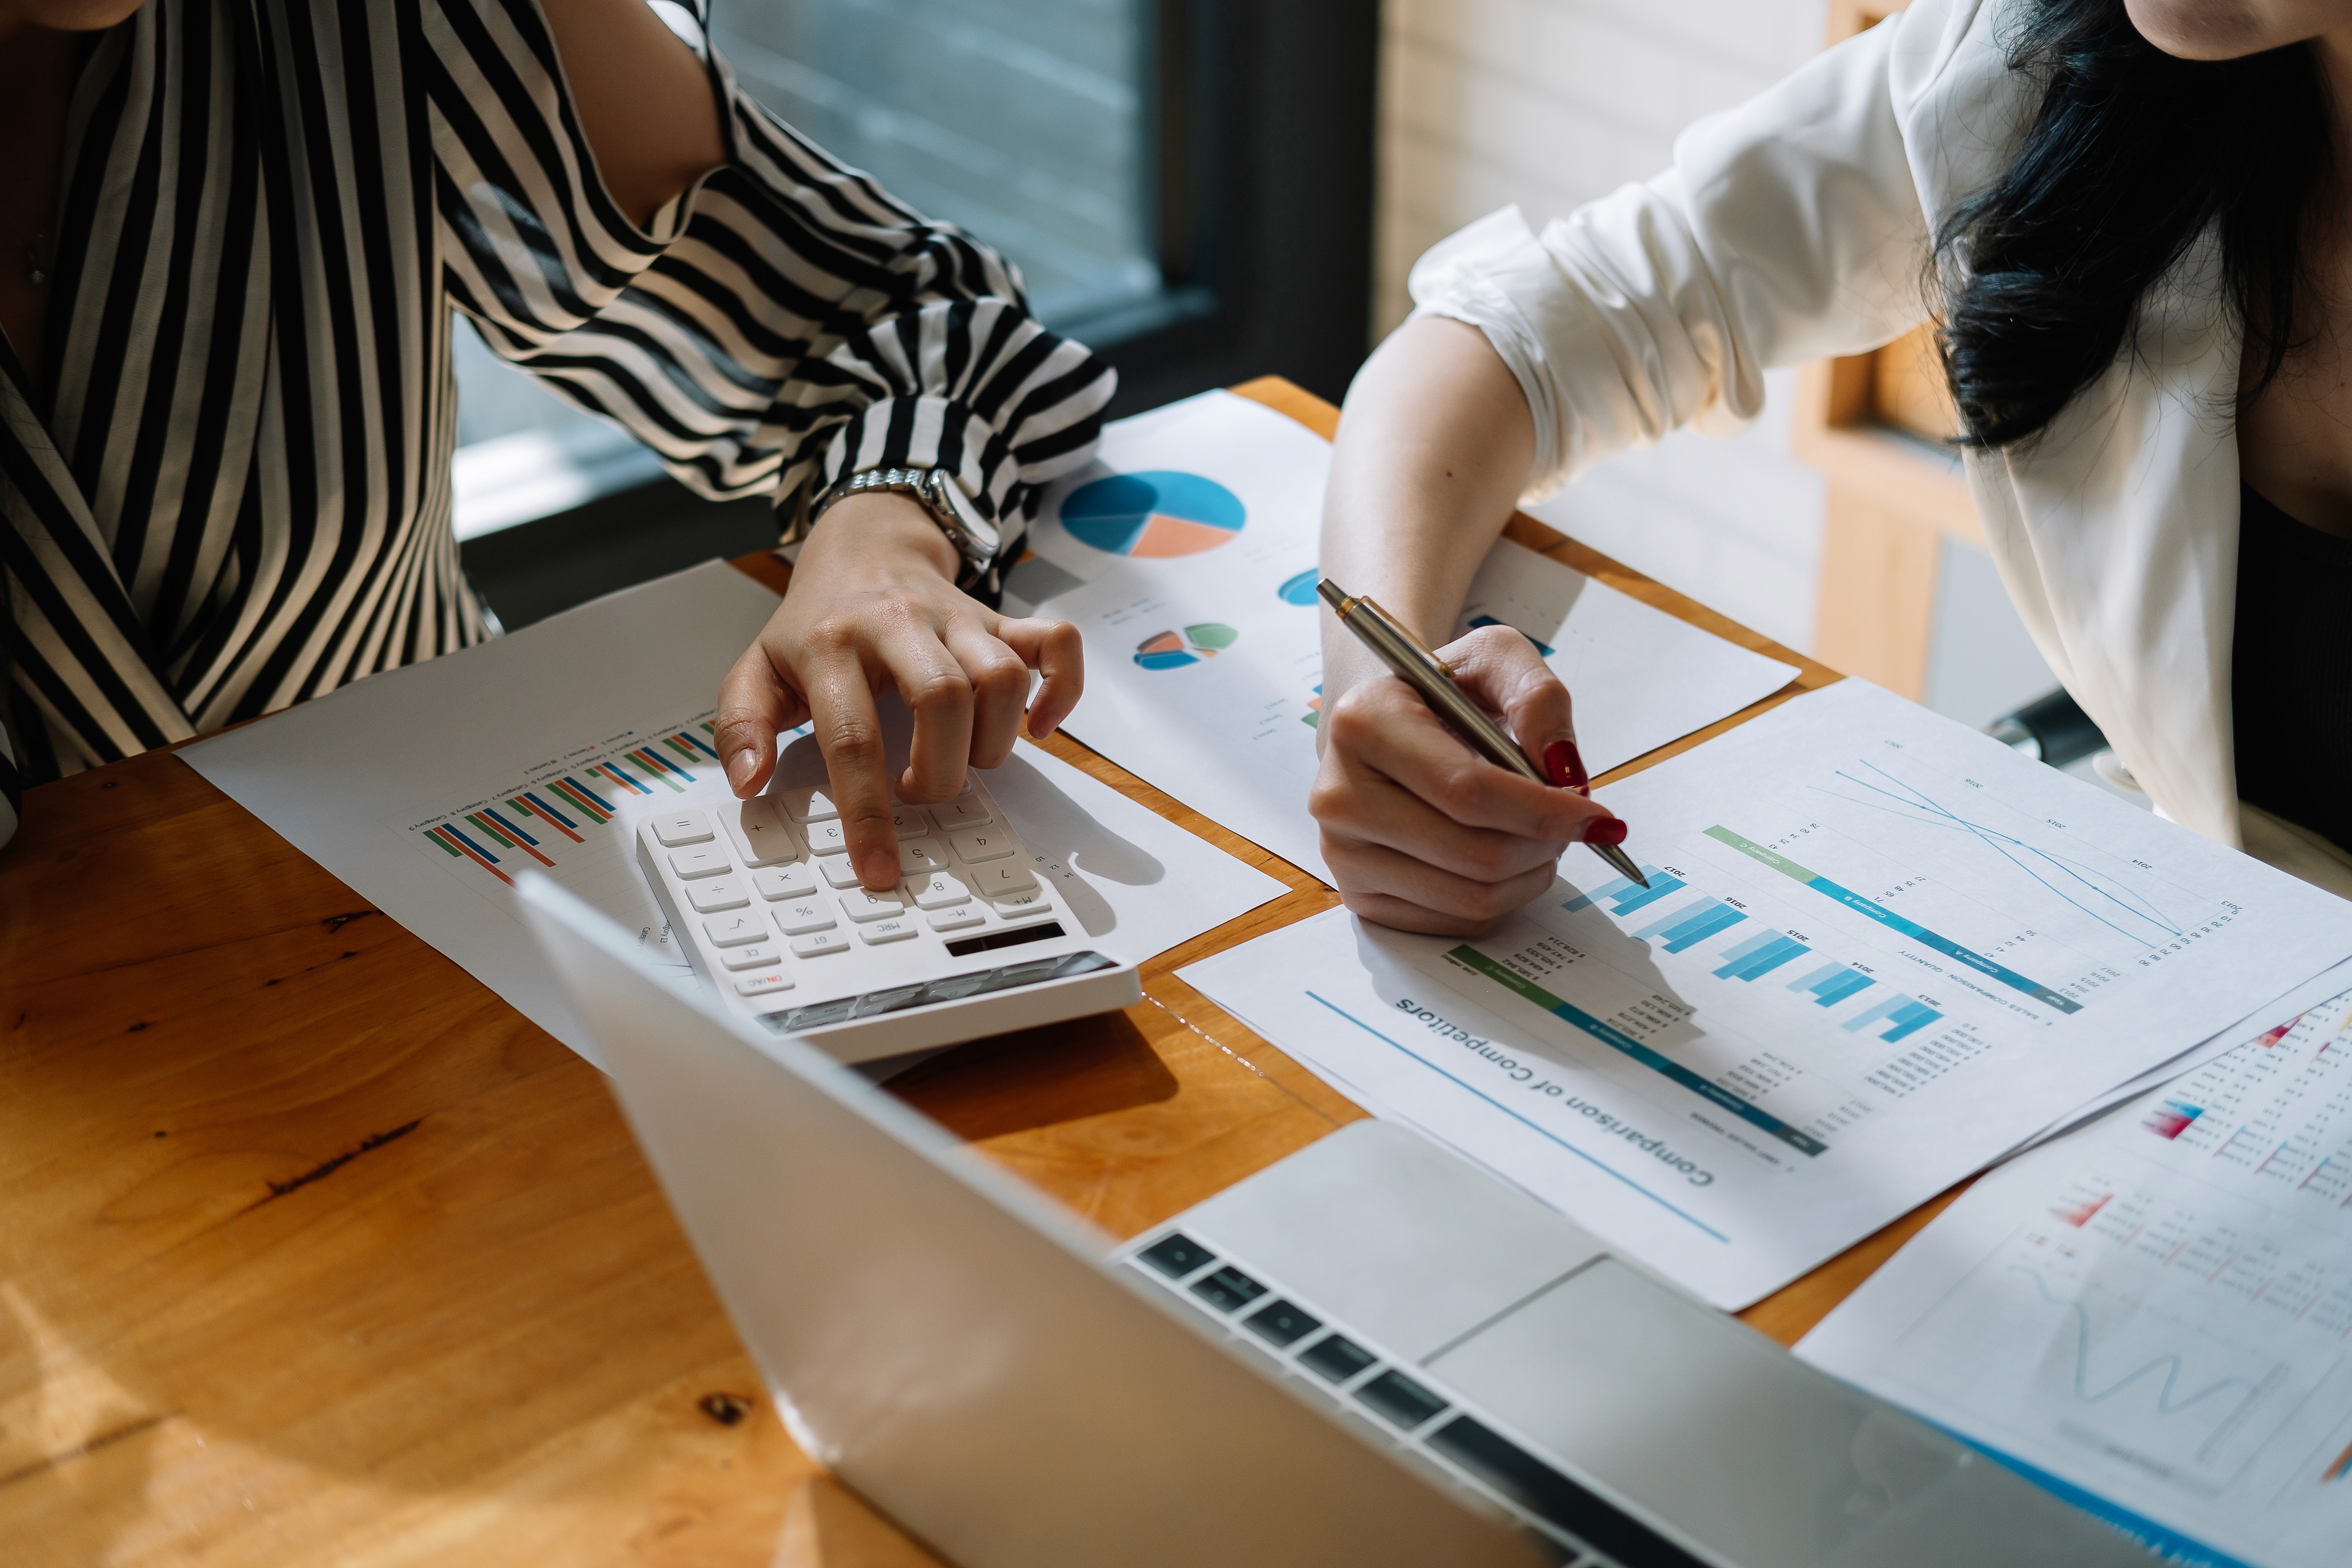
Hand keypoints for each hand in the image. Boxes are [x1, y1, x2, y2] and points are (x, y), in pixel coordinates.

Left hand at [714, 492, 1082, 890]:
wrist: (863, 545)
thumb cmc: (815, 623)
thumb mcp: (758, 667)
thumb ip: (742, 724)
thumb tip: (749, 781)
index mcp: (831, 644)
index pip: (852, 737)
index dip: (867, 811)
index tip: (880, 867)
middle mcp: (898, 624)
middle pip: (943, 698)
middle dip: (941, 771)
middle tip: (921, 793)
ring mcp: (956, 617)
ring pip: (1000, 676)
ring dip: (991, 740)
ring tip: (962, 759)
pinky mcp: (998, 617)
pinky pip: (1056, 643)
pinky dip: (1061, 690)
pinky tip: (1036, 725)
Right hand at [1309, 624, 1622, 933]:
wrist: (1378, 728)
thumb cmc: (1438, 694)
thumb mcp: (1493, 660)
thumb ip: (1538, 696)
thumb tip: (1564, 769)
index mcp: (1362, 724)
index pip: (1467, 791)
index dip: (1543, 811)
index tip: (1594, 813)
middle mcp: (1337, 795)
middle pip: (1474, 855)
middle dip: (1544, 844)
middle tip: (1572, 824)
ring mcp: (1342, 854)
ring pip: (1471, 897)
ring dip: (1529, 873)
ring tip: (1538, 836)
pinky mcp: (1359, 897)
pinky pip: (1457, 922)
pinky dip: (1501, 898)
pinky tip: (1502, 859)